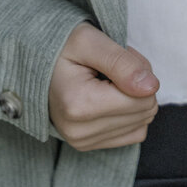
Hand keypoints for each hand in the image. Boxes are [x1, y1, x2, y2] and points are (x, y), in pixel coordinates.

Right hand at [49, 23, 159, 151]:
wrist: (34, 63)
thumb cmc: (62, 46)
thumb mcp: (90, 40)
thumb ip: (122, 62)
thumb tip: (152, 87)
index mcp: (79, 105)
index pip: (142, 98)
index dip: (138, 69)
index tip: (116, 55)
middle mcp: (79, 132)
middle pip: (144, 111)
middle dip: (137, 83)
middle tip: (111, 66)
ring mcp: (83, 143)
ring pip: (141, 123)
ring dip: (133, 97)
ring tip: (107, 79)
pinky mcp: (88, 146)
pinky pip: (133, 134)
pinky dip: (128, 113)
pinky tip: (108, 96)